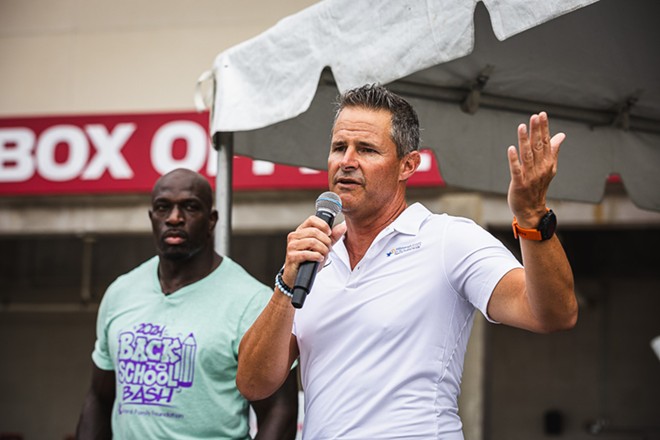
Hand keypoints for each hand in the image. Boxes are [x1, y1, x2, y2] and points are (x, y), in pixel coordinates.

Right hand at [282, 216, 345, 285]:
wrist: (297, 276)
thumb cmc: (308, 260)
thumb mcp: (322, 246)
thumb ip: (332, 237)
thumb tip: (342, 226)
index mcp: (301, 230)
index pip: (312, 219)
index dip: (323, 225)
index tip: (329, 233)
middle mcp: (294, 236)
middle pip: (314, 231)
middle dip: (325, 241)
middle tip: (328, 248)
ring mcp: (292, 246)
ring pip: (312, 242)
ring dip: (322, 249)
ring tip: (323, 255)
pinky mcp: (291, 256)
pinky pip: (307, 254)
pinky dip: (317, 256)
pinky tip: (319, 259)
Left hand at [507, 112, 564, 227]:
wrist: (532, 209)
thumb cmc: (538, 186)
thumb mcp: (549, 167)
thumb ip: (553, 150)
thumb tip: (561, 135)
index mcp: (548, 163)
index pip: (546, 142)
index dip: (544, 128)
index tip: (542, 115)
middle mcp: (540, 168)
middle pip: (538, 147)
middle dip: (536, 131)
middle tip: (535, 116)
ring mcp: (530, 176)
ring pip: (527, 156)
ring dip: (524, 141)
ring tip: (522, 127)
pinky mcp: (519, 184)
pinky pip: (516, 170)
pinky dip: (513, 159)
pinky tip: (511, 148)